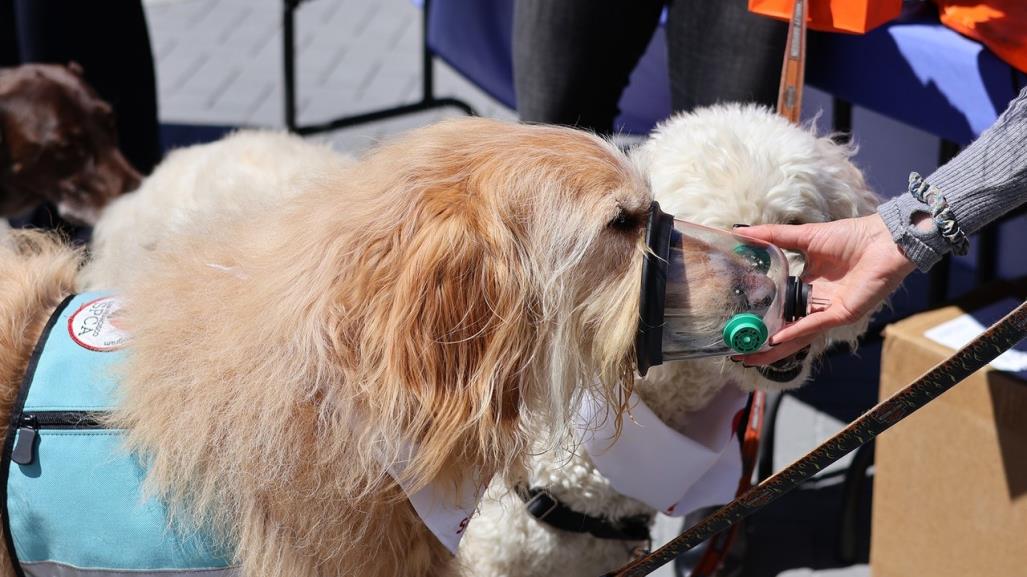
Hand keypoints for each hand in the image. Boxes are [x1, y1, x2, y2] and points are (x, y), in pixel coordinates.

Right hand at [733, 213, 916, 364]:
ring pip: (799, 336)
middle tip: (740, 353)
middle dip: (764, 345)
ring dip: (776, 348)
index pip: (781, 309)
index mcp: (809, 287)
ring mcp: (829, 310)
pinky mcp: (843, 312)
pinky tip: (777, 338)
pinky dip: (796, 331)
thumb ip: (773, 236)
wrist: (884, 238)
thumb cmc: (851, 236)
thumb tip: (740, 231)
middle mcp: (817, 303)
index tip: (739, 324)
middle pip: (787, 330)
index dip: (762, 319)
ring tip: (753, 356)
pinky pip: (815, 324)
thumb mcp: (805, 237)